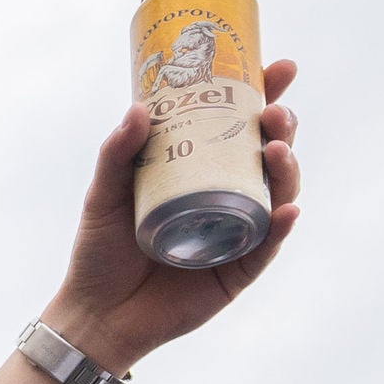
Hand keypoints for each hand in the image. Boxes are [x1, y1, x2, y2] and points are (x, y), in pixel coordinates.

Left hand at [42, 60, 301, 370]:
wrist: (97, 315)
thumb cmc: (100, 252)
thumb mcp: (103, 196)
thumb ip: (117, 153)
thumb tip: (138, 108)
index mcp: (199, 170)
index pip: (240, 125)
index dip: (265, 94)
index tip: (279, 68)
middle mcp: (225, 195)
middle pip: (268, 152)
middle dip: (282, 127)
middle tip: (273, 114)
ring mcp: (237, 231)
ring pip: (278, 192)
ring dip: (287, 168)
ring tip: (276, 151)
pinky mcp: (240, 269)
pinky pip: (269, 244)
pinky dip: (282, 225)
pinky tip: (287, 209)